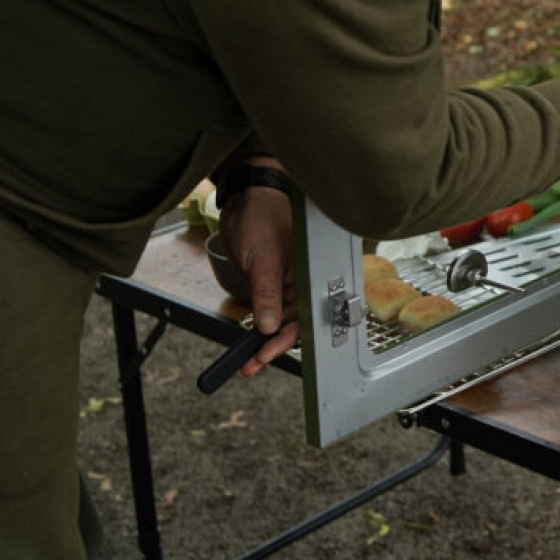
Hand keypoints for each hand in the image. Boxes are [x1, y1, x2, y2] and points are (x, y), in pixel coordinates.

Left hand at [216, 182, 298, 376]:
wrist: (245, 198)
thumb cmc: (263, 216)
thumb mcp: (264, 258)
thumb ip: (267, 294)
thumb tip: (269, 327)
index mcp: (314, 271)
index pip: (309, 312)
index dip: (290, 336)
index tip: (269, 352)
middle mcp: (306, 280)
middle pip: (298, 321)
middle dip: (276, 345)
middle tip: (254, 362)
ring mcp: (290, 283)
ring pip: (283, 320)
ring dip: (266, 341)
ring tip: (248, 361)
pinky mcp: (274, 284)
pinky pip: (270, 310)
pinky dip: (260, 327)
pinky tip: (251, 341)